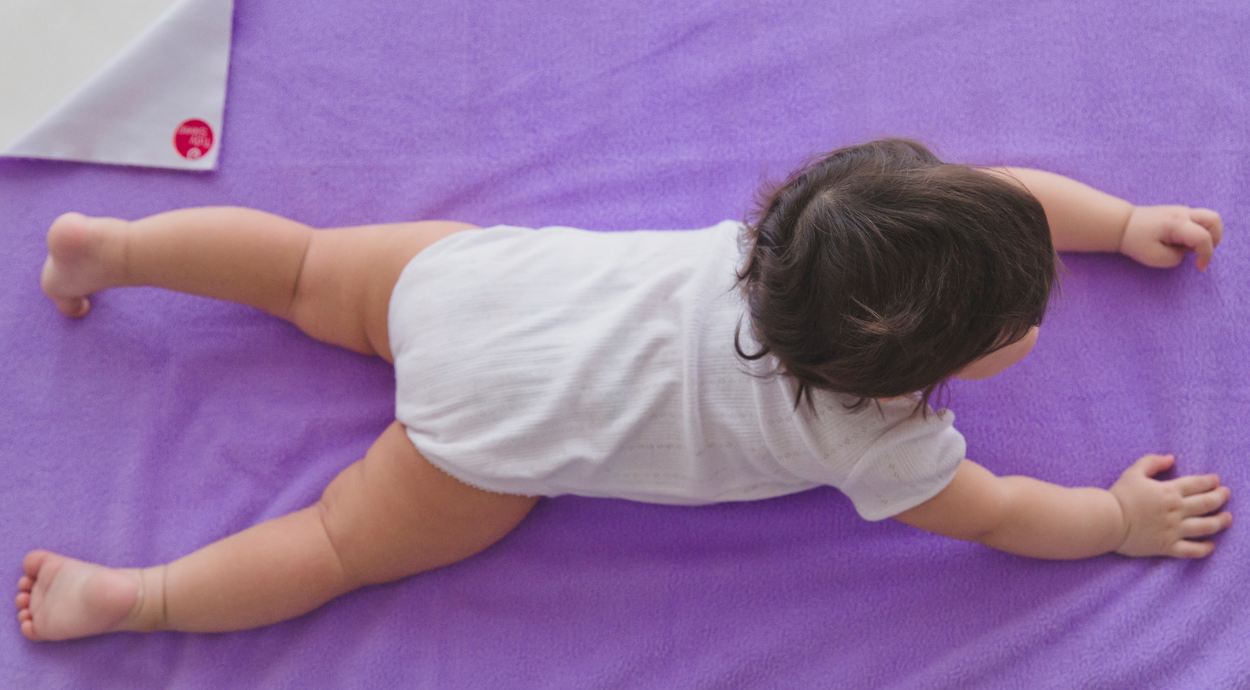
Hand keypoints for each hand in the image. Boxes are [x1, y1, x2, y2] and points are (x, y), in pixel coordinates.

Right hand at [1109, 454, 1231, 557]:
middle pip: (1206, 503)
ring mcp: (1174, 530)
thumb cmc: (1119, 496)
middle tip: (1226, 494)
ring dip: (1220, 522)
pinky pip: (1191, 550)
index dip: (1210, 481)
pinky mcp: (1167, 546)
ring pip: (1205, 526)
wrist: (1108, 521)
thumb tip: (1171, 458)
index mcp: (1169, 491)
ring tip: (1228, 518)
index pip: (1197, 484)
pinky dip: (1204, 549)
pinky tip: (1211, 546)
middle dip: (1220, 497)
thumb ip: (1152, 462)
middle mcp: (1176, 510)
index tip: (1216, 481)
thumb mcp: (1133, 473)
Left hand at [1118, 205, 1223, 270]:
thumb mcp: (1153, 257)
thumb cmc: (1134, 240)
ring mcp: (1182, 210)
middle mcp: (1183, 213)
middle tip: (1198, 252)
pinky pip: (1199, 221)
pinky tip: (1180, 241)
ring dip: (1207, 234)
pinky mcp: (1179, 213)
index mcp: (1176, 223)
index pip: (1203, 237)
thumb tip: (1185, 252)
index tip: (1199, 268)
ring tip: (1187, 246)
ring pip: (1209, 218)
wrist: (1121, 224)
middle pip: (1214, 220)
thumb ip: (1175, 257)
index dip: (1206, 255)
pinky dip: (1198, 232)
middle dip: (1214, 239)